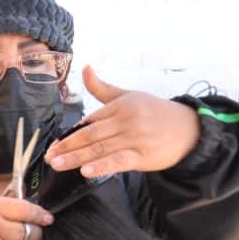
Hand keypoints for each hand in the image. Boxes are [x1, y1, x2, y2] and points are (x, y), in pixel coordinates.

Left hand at [44, 66, 200, 177]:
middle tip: (49, 157)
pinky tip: (86, 171)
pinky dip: (102, 166)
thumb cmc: (154, 112)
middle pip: (90, 135)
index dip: (70, 134)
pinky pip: (118, 161)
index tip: (54, 145)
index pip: (89, 121)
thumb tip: (84, 67)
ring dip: (76, 158)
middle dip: (67, 146)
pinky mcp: (143, 156)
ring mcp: (135, 138)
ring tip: (57, 164)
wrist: (189, 128)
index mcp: (120, 105)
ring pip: (100, 149)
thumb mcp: (128, 96)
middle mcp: (126, 120)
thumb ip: (102, 88)